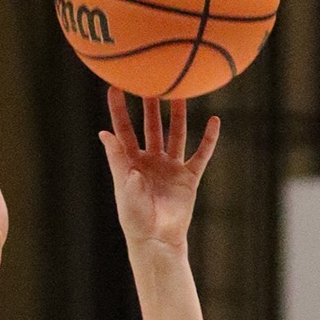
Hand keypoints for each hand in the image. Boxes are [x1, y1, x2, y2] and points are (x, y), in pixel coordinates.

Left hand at [98, 88, 219, 250]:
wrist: (157, 240)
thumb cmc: (134, 218)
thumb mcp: (123, 186)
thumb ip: (117, 159)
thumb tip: (104, 133)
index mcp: (130, 162)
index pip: (123, 129)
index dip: (119, 109)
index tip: (116, 86)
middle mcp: (151, 160)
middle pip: (151, 125)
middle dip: (151, 104)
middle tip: (153, 78)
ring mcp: (170, 167)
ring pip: (176, 134)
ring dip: (178, 115)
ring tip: (181, 92)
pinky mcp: (188, 177)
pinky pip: (201, 154)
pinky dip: (208, 139)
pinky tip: (215, 121)